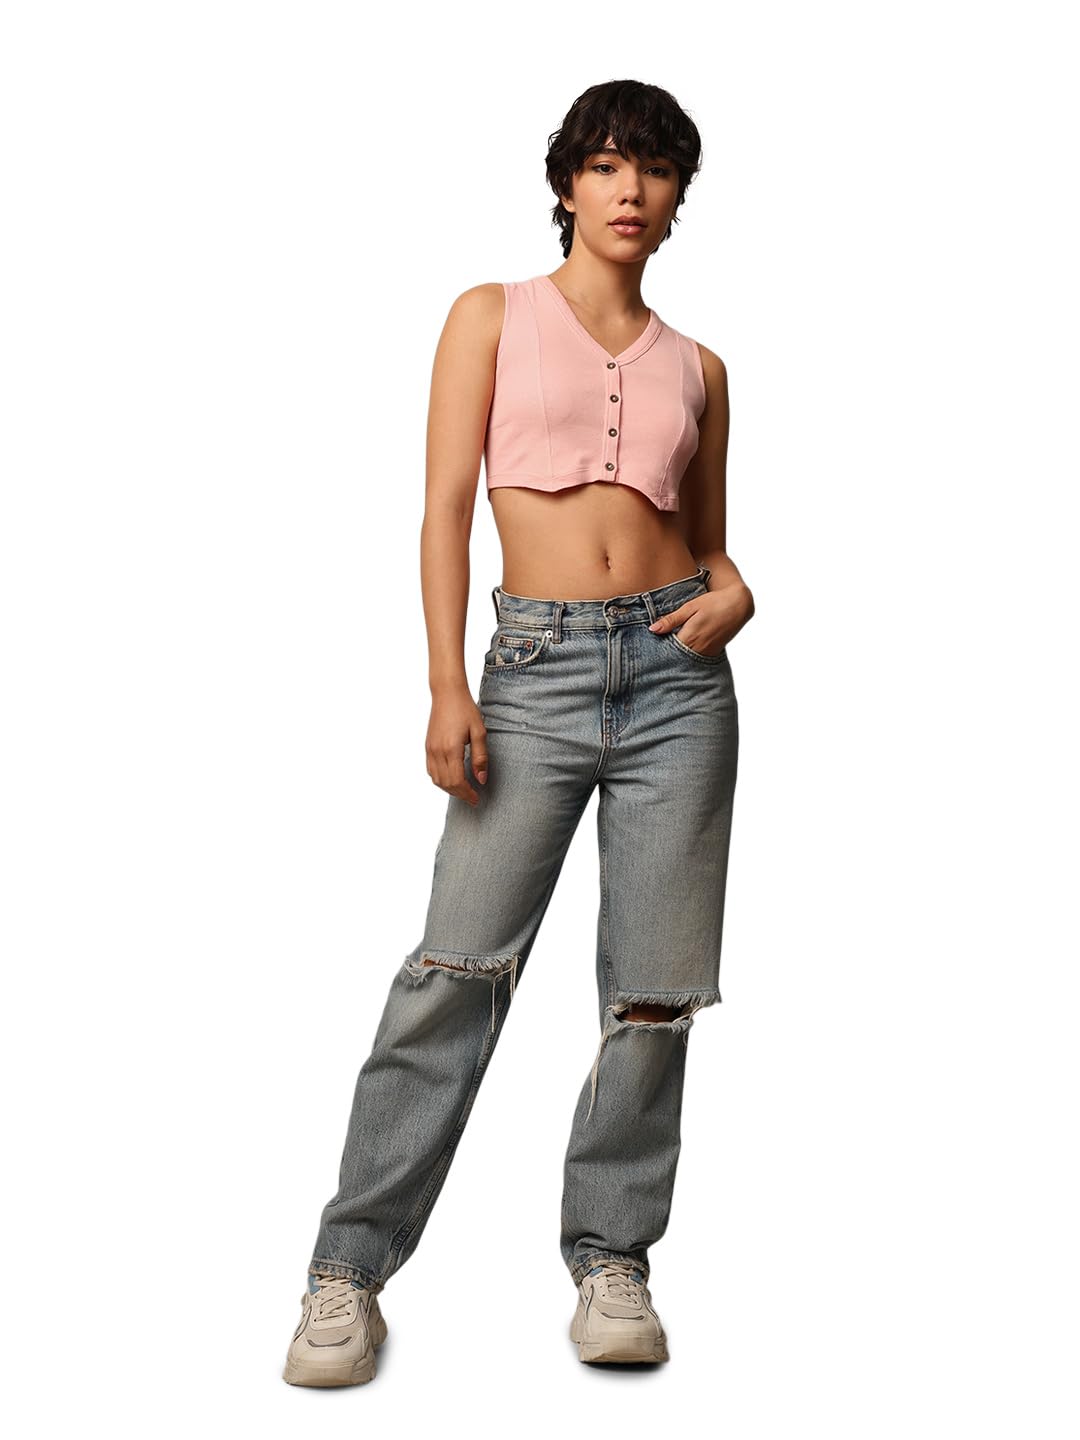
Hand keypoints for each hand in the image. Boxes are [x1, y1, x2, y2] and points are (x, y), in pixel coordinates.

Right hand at [426, 687, 488, 805]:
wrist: (447, 694)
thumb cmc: (465, 710)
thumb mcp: (479, 732)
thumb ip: (481, 758)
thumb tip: (481, 780)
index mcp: (451, 749)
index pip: (457, 781)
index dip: (467, 794)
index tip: (476, 799)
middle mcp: (437, 752)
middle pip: (446, 784)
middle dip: (460, 794)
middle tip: (472, 798)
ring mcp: (430, 749)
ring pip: (436, 780)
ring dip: (449, 789)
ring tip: (463, 790)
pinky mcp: (428, 746)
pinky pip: (431, 770)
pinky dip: (440, 780)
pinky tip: (451, 779)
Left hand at [647, 585, 747, 656]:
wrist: (738, 605)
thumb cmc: (713, 603)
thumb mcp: (690, 607)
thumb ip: (671, 620)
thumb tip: (652, 629)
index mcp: (689, 637)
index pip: (666, 650)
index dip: (656, 649)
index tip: (647, 646)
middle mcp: (698, 648)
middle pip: (674, 657)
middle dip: (664, 654)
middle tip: (653, 650)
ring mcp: (706, 652)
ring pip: (684, 659)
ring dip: (676, 655)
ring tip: (667, 648)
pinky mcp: (713, 653)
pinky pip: (695, 658)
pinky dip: (687, 655)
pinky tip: (683, 647)